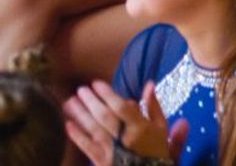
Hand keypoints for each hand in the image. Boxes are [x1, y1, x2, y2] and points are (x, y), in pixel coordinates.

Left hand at [64, 80, 188, 165]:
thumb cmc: (157, 149)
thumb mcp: (161, 126)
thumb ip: (154, 106)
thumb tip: (149, 84)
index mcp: (140, 128)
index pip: (121, 108)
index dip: (108, 95)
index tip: (96, 83)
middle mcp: (123, 138)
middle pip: (105, 117)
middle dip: (91, 102)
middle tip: (80, 89)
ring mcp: (111, 150)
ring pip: (94, 130)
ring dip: (81, 115)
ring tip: (70, 102)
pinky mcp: (101, 161)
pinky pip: (88, 148)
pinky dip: (78, 136)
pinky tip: (68, 125)